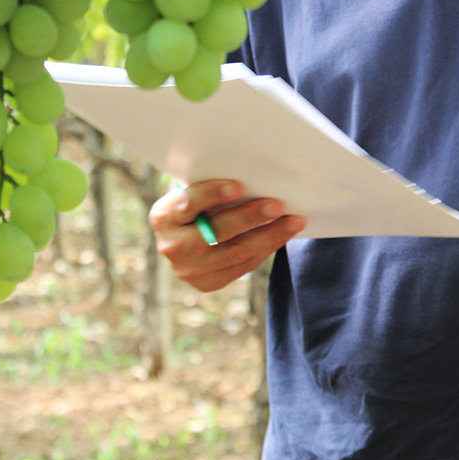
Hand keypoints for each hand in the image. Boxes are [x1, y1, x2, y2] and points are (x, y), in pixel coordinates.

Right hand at [149, 179, 305, 292]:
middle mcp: (173, 246)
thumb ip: (211, 188)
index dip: (213, 194)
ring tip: (294, 221)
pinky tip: (283, 235)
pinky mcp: (207, 283)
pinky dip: (267, 248)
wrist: (184, 242)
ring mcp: (189, 269)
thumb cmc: (196, 207)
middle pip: (217, 232)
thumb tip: (254, 176)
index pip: (188, 203)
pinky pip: (244, 266)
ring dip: (270, 235)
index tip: (239, 185)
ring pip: (237, 253)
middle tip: (278, 205)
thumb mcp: (193, 193)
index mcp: (164, 216)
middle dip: (251, 217)